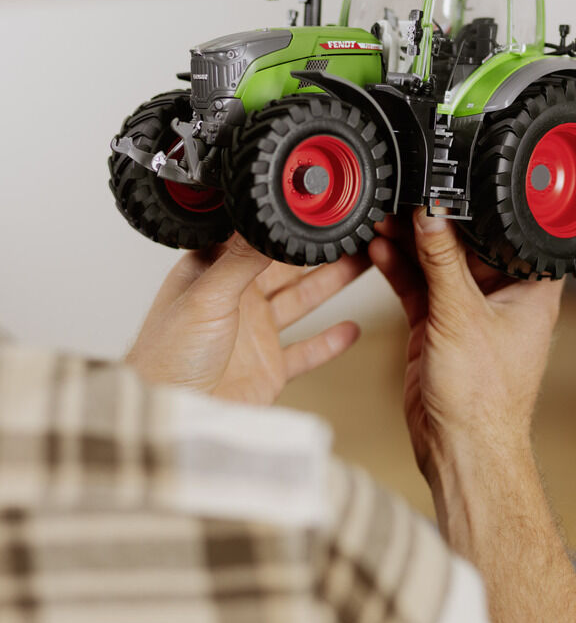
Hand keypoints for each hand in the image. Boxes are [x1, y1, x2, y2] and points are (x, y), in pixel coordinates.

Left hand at [127, 233, 367, 404]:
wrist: (171, 414)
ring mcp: (254, 333)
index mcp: (213, 273)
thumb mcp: (207, 294)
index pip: (254, 239)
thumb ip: (242, 258)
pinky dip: (330, 341)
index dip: (283, 224)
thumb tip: (267, 218)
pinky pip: (307, 350)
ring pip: (302, 300)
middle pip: (286, 266)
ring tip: (362, 261)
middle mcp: (235, 298)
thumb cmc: (167, 356)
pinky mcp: (268, 367)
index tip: (315, 208)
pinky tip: (350, 328)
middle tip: (348, 230)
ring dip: (332, 282)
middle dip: (317, 249)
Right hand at [368, 209, 563, 478]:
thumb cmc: (483, 397)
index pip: (512, 234)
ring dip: (411, 244)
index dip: (486, 207)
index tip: (456, 184)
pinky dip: (399, 270)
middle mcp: (502, 297)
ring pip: (437, 265)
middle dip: (435, 224)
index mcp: (530, 290)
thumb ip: (441, 263)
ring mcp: (467, 311)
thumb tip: (431, 215)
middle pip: (467, 246)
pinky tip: (379, 249)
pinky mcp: (438, 326)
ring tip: (384, 217)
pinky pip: (418, 288)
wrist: (459, 447)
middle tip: (407, 198)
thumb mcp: (460, 316)